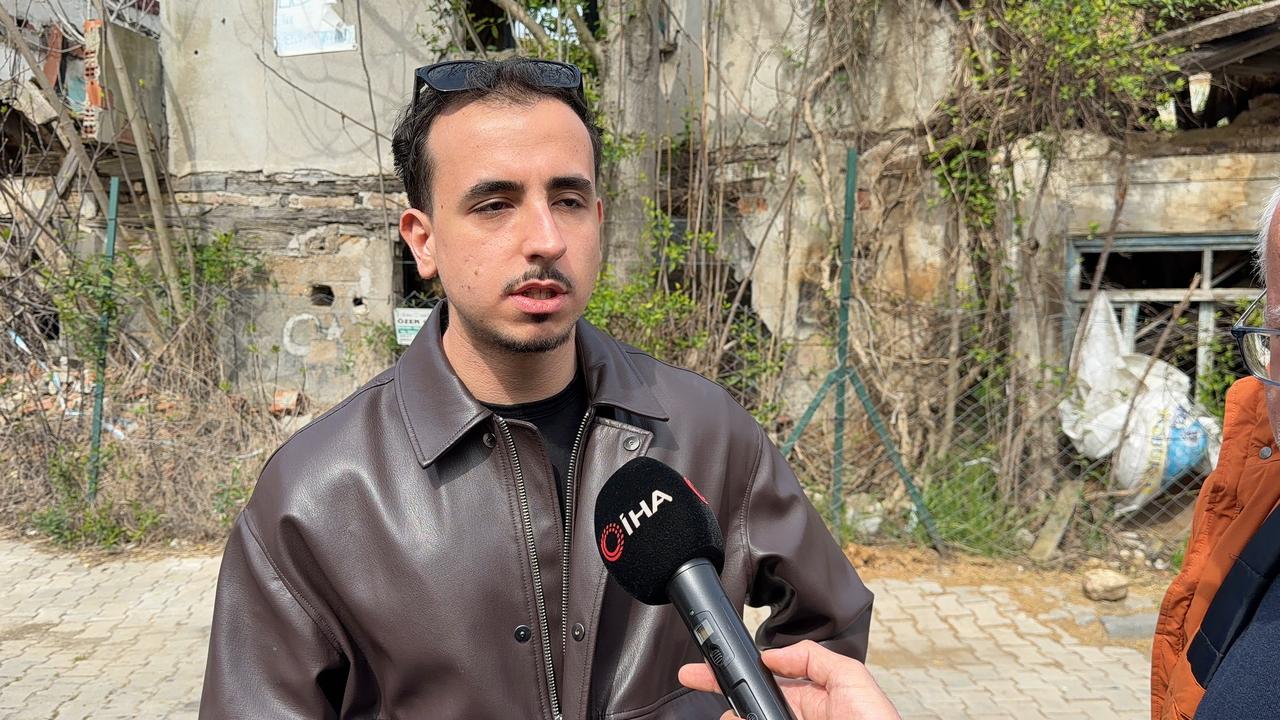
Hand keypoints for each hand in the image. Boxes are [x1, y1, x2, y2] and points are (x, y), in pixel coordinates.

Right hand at [677, 640, 900, 719]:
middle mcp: (797, 719)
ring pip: (748, 719)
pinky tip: (734, 717)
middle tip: (694, 682)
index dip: (740, 673)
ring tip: (723, 714)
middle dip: (725, 696)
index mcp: (813, 701)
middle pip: (750, 707)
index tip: (713, 667)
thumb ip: (813, 658)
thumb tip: (772, 654)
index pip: (767, 682)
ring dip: (733, 715)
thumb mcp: (851, 680)